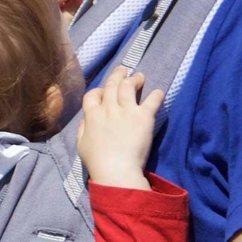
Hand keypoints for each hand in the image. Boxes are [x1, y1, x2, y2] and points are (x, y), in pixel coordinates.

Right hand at [77, 66, 162, 188]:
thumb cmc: (98, 162)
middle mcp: (109, 109)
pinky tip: (159, 93)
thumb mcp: (82, 146)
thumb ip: (82, 130)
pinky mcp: (143, 117)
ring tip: (140, 77)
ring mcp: (127, 111)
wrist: (116, 170)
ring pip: (129, 86)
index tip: (102, 92)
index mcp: (92, 116)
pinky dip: (157, 95)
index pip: (93, 95)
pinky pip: (152, 100)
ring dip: (135, 79)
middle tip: (123, 70)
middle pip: (111, 85)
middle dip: (117, 75)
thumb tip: (84, 121)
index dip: (98, 91)